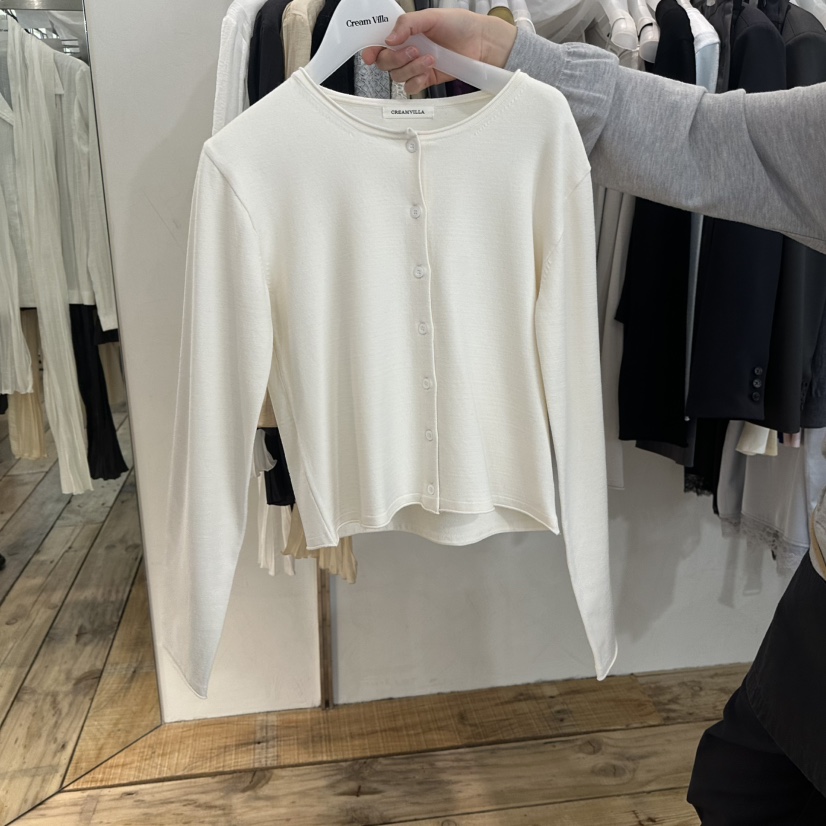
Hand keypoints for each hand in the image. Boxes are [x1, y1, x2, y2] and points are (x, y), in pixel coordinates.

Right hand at [362, 9, 517, 94]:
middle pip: (385, 63)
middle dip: (397, 58)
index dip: (371, 50)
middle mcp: (407, 49)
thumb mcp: (431, 16)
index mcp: (405, 32)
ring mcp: (416, 65)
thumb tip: (389, 38)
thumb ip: (407, 24)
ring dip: (412, 68)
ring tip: (430, 57)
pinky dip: (417, 81)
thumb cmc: (460, 25)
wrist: (481, 43)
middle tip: (413, 50)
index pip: (380, 43)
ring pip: (398, 76)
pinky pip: (411, 87)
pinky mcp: (426, 79)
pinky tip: (428, 71)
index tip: (370, 55)